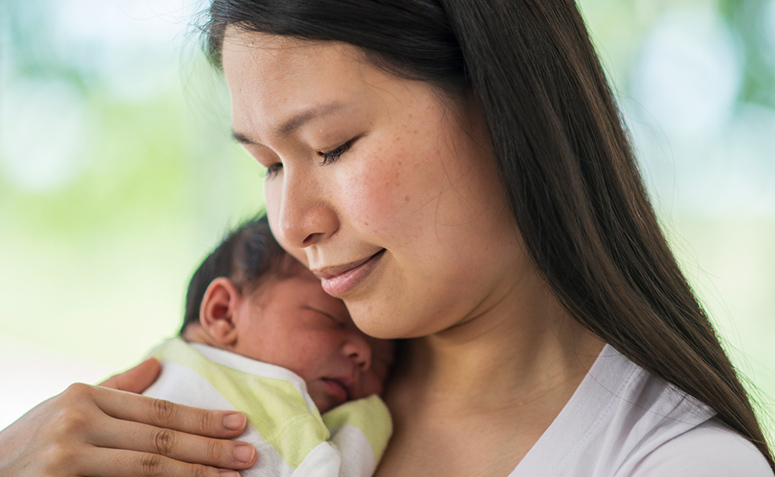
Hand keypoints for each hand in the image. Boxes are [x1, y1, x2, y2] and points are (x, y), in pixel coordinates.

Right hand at [0, 358, 256, 475]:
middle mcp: (77, 424)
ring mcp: (67, 459)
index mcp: (85, 397)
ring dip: (195, 474)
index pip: (157, 410)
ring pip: (148, 469)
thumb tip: (156, 365)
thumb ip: (115, 388)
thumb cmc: (28, 443)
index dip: (201, 418)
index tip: (238, 423)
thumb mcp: (65, 406)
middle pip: (160, 440)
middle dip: (210, 449)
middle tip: (248, 454)